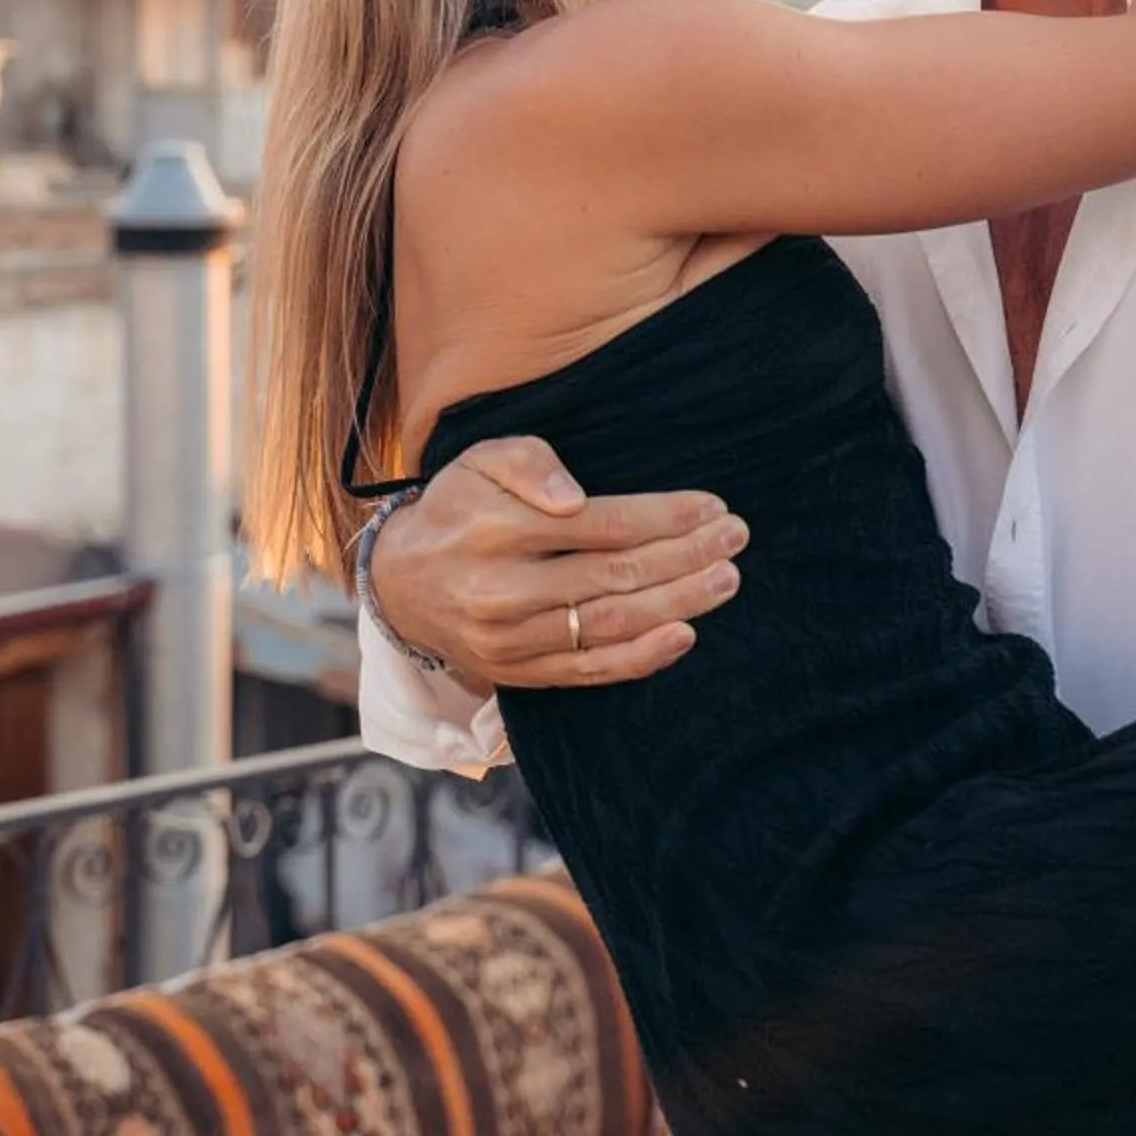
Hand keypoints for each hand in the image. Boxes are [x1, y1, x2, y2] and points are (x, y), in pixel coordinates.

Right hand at [369, 440, 747, 689]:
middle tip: (735, 539)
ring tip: (725, 580)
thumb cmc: (459, 508)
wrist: (400, 584)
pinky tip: (685, 635)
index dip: (665, 518)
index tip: (713, 507)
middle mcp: (502, 590)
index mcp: (497, 529)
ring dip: (678, 604)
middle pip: (615, 576)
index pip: (602, 524)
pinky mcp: (517, 674)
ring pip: (609, 625)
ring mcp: (510, 640)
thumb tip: (575, 498)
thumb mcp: (481, 461)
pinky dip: (642, 657)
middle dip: (686, 557)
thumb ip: (529, 463)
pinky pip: (589, 671)